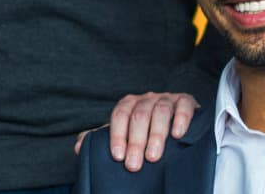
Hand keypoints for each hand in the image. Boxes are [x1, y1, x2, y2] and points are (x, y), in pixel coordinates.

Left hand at [76, 92, 197, 171]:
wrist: (175, 120)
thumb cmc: (145, 130)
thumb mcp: (123, 133)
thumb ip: (102, 138)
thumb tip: (79, 146)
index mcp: (129, 104)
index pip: (119, 116)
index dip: (117, 136)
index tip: (118, 156)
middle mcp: (147, 99)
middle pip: (139, 116)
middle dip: (135, 142)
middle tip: (134, 165)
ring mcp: (167, 98)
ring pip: (160, 111)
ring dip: (156, 135)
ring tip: (153, 157)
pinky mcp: (186, 101)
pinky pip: (183, 106)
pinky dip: (181, 119)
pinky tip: (177, 135)